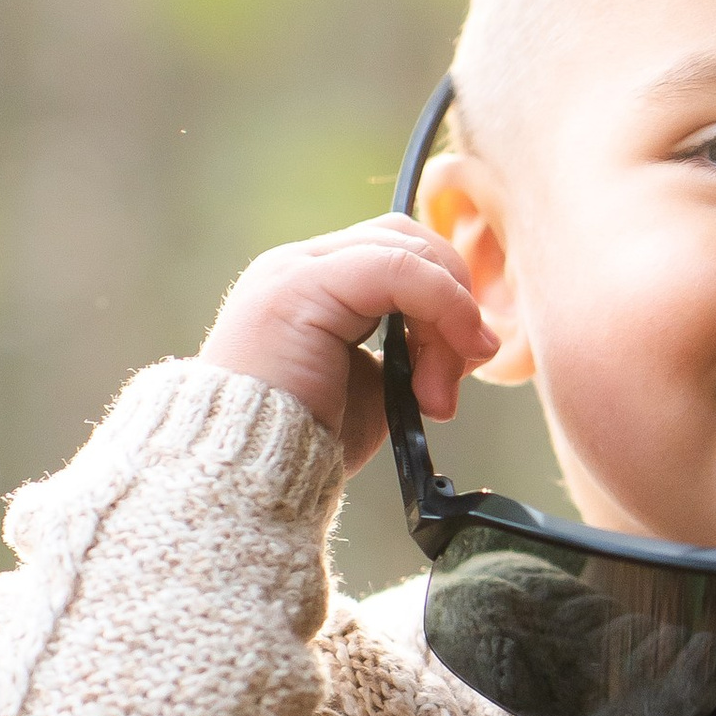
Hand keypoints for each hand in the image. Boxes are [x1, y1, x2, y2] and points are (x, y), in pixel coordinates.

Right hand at [201, 218, 492, 472]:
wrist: (246, 476)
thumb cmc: (303, 444)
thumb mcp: (373, 390)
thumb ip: (411, 354)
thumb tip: (469, 339)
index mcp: (312, 284)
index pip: (398, 251)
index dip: (448, 298)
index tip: (467, 362)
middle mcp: (299, 264)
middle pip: (408, 240)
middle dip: (455, 303)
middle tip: (459, 375)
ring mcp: (296, 269)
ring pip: (407, 249)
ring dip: (449, 316)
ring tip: (438, 392)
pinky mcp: (302, 285)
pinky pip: (397, 267)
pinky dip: (441, 304)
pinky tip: (449, 354)